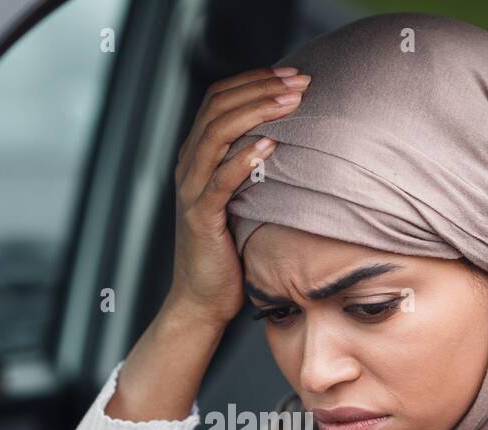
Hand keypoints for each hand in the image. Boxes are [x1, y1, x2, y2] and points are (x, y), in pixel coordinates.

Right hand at [167, 65, 309, 327]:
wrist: (203, 299)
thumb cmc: (229, 251)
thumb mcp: (242, 199)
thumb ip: (253, 168)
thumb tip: (292, 139)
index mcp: (197, 156)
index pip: (218, 99)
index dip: (253, 80)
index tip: (290, 74)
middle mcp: (189, 166)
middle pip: (218, 108)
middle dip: (260, 89)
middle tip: (299, 82)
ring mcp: (191, 191)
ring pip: (216, 134)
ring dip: (256, 112)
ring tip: (290, 102)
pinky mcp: (200, 217)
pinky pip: (220, 180)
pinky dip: (243, 158)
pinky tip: (269, 145)